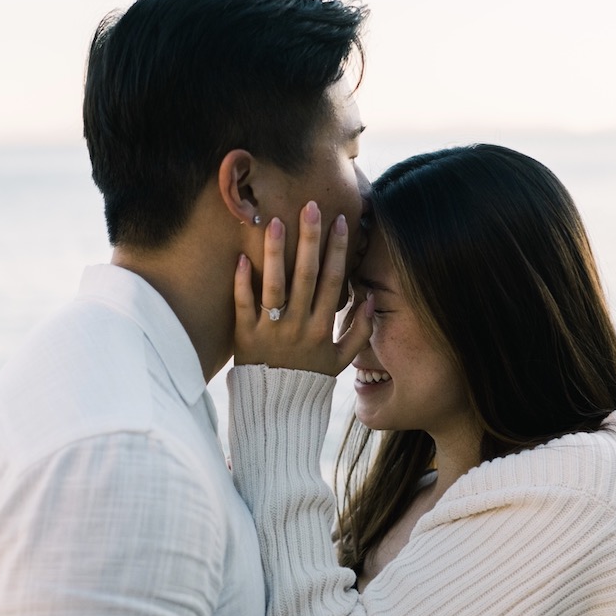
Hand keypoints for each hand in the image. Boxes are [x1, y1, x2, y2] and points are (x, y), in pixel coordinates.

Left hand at [233, 201, 372, 375]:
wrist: (276, 409)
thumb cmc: (308, 380)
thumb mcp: (340, 362)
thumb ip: (360, 332)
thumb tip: (372, 299)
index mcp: (322, 328)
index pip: (334, 281)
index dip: (338, 250)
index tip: (339, 221)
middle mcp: (299, 326)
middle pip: (307, 276)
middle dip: (310, 240)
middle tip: (310, 206)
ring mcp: (271, 330)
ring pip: (275, 286)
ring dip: (276, 253)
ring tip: (275, 222)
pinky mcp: (245, 336)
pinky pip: (244, 305)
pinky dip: (242, 282)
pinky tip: (242, 257)